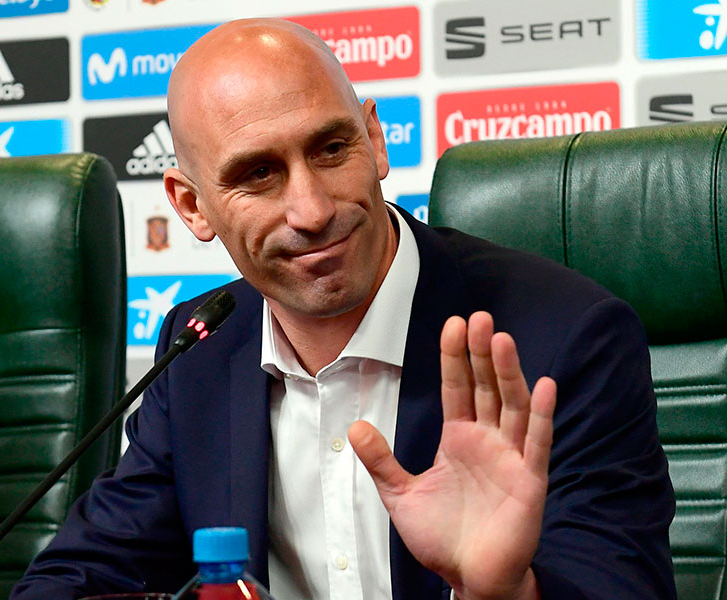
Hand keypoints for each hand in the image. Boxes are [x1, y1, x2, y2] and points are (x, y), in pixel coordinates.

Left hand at [348, 312, 555, 599]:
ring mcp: (510, 457)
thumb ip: (381, 461)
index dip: (455, 357)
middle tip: (479, 318)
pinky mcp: (530, 481)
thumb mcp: (401, 495)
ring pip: (512, 406)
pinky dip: (542, 416)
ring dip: (508, 373)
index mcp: (458, 438)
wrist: (468, 577)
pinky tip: (545, 385)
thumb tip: (356, 426)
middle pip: (486, 388)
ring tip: (500, 339)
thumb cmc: (441, 537)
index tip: (453, 324)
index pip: (457, 388)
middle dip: (481, 353)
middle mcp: (487, 440)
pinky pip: (537, 443)